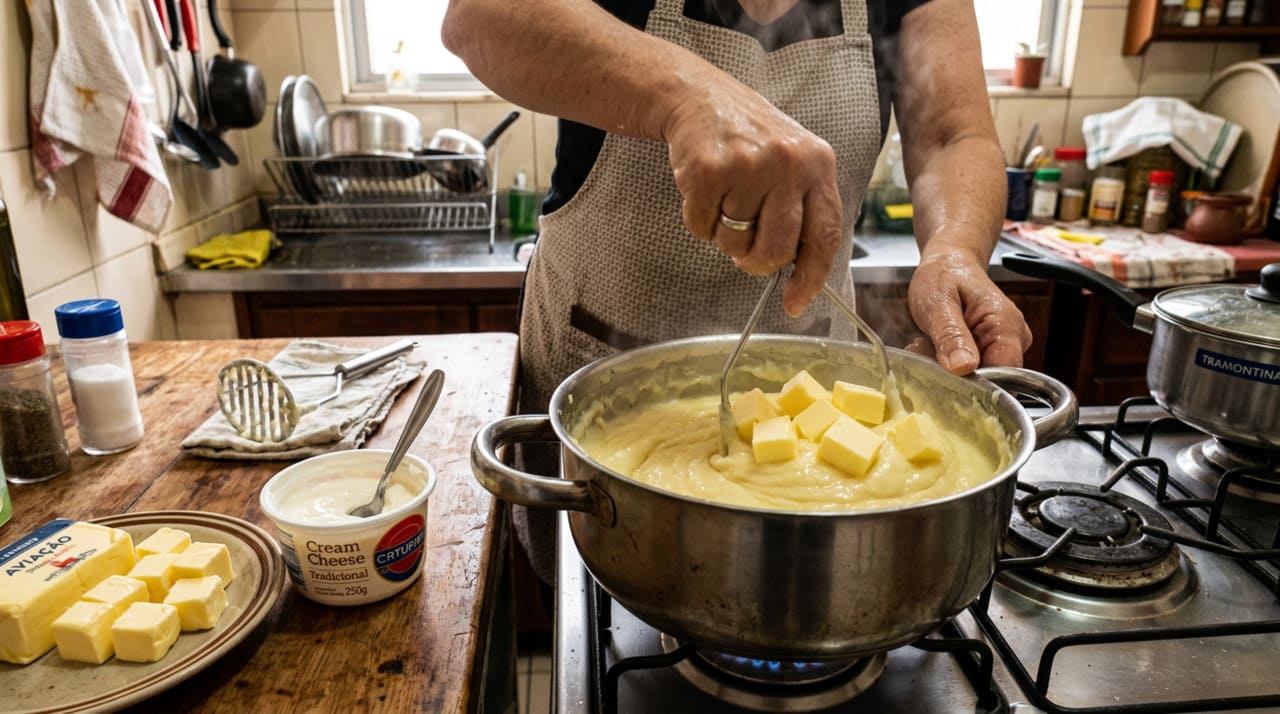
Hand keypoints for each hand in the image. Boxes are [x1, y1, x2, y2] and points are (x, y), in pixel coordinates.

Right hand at [662, 82, 841, 316]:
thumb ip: (800, 208)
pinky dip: (698, 220)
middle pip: (776, 251)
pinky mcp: (707, 171)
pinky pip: (701, 228)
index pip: (823, 236)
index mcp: (818, 164)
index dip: (811, 278)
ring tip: (724, 201)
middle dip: (756, 263)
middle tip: (745, 253)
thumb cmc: (748, 137)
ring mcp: (747, 166)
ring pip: (734, 243)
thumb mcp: (792, 161)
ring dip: (724, 236)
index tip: (795, 302)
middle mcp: (788, 163)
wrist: (699, 97)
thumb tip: (795, 270)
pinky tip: (704, 191)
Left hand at [907, 250, 1031, 374]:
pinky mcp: (990, 349)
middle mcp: (1014, 338)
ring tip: (926, 342)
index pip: (1006, 373)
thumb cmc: (944, 275)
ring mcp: (1003, 345)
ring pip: (975, 375)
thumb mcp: (939, 303)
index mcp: (1007, 325)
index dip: (975, 381)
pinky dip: (946, 361)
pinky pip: (970, 369)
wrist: (947, 264)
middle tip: (925, 349)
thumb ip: (951, 336)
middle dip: (952, 372)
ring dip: (945, 366)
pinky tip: (932, 345)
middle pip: (989, 378)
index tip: (944, 370)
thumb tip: (963, 368)